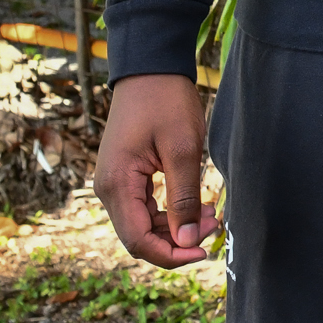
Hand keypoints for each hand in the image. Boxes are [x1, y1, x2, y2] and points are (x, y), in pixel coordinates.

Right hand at [98, 73, 213, 268]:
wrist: (150, 68)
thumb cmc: (166, 102)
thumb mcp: (183, 149)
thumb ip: (184, 199)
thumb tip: (187, 241)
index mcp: (117, 185)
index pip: (138, 240)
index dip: (171, 254)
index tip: (203, 250)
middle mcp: (108, 189)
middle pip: (138, 236)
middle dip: (177, 240)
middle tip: (214, 226)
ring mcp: (114, 182)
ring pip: (142, 224)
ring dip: (175, 227)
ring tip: (211, 214)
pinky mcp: (124, 176)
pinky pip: (143, 207)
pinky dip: (169, 213)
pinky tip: (196, 205)